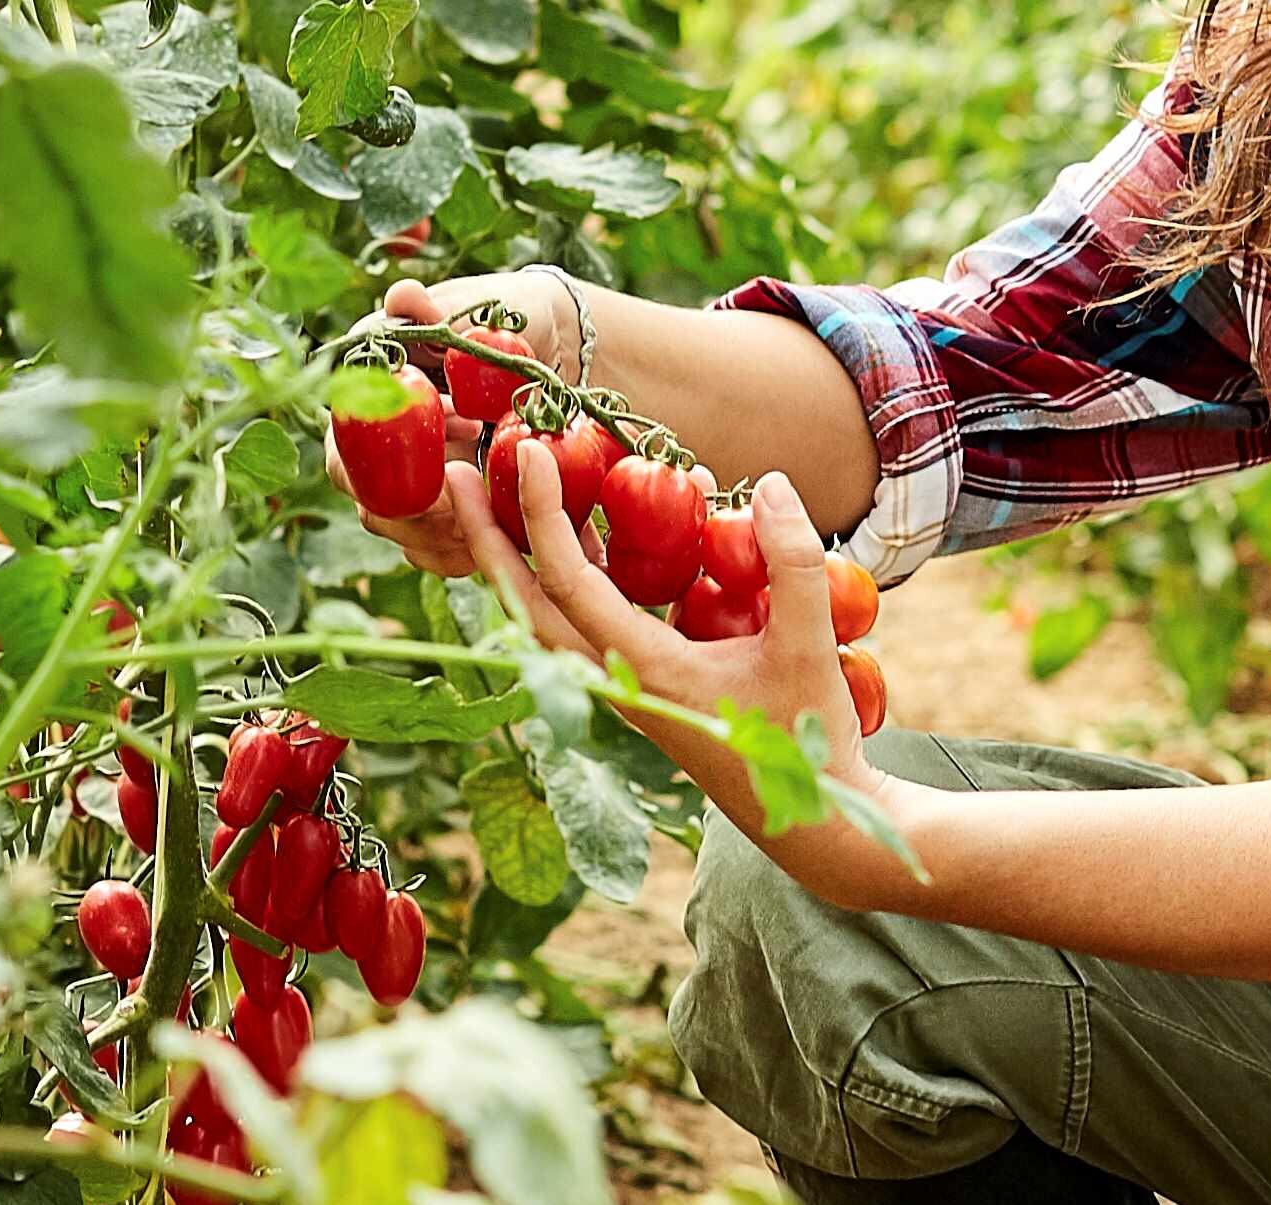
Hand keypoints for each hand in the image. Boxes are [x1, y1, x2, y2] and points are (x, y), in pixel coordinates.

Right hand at [346, 273, 553, 576]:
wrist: (553, 341)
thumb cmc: (508, 316)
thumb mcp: (481, 310)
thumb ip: (439, 312)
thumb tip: (402, 295)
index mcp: (368, 390)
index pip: (342, 446)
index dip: (381, 469)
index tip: (444, 464)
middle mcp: (375, 435)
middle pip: (366, 499)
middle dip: (415, 514)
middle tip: (470, 509)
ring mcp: (404, 471)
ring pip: (395, 527)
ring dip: (438, 535)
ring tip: (492, 518)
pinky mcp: (438, 499)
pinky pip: (427, 544)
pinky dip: (455, 551)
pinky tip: (495, 540)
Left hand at [442, 440, 920, 908]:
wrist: (808, 814)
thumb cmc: (806, 736)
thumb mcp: (808, 645)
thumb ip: (793, 564)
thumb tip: (773, 485)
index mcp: (642, 671)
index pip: (568, 585)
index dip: (544, 516)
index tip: (533, 455)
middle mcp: (613, 682)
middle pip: (525, 606)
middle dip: (488, 539)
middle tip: (461, 474)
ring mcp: (619, 688)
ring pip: (546, 619)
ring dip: (518, 558)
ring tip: (501, 496)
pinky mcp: (635, 686)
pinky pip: (580, 625)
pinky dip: (567, 577)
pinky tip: (585, 534)